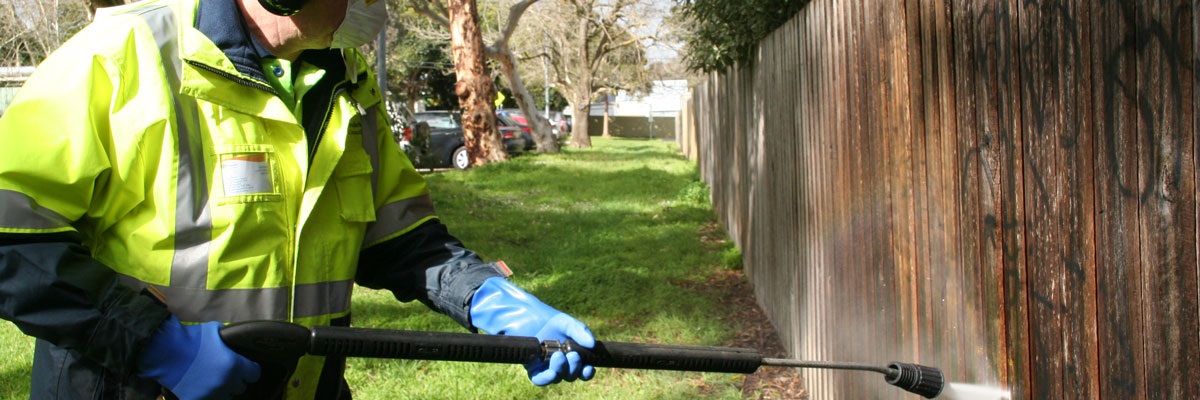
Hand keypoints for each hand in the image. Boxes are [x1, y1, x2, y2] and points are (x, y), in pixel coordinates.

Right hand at [137, 316, 260, 398]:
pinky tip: (200, 387)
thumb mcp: (216, 331)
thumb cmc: (192, 338)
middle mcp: (226, 383)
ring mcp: (211, 394)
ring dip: (223, 390)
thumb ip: (230, 339)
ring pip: (227, 397)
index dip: (250, 370)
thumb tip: (236, 341)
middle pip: (241, 387)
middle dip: (235, 380)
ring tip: (212, 381)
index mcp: (234, 365)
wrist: (165, 350)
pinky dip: (207, 395)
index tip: (245, 368)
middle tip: (224, 372)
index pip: (254, 374)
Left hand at [469, 277, 595, 385]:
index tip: (590, 368)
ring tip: (559, 356)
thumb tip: (592, 344)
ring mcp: (545, 366)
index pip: (581, 370)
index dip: (586, 372)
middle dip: (574, 368)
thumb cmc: (548, 319)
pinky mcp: (531, 368)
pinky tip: (551, 372)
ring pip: (557, 378)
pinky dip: (547, 378)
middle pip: (570, 375)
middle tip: (573, 355)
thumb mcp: (567, 323)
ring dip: (561, 370)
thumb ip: (580, 332)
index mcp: (570, 355)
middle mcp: (559, 364)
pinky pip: (540, 379)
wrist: (525, 314)